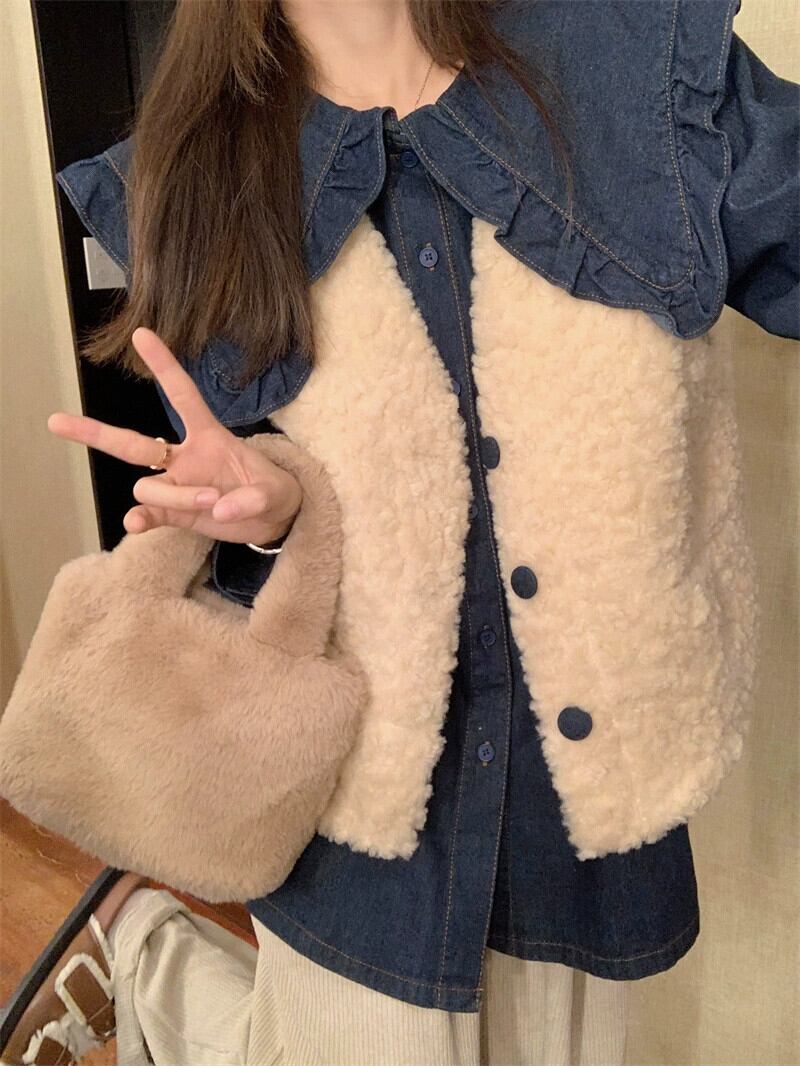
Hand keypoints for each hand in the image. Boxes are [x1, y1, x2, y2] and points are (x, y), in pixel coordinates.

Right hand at [47, 327, 301, 543]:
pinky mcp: (175, 514)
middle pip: (131, 443)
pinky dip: (140, 520)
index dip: (164, 366)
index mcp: (210, 437)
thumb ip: (254, 497)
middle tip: (55, 421)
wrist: (273, 521)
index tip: (142, 334)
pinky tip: (136, 526)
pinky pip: (147, 514)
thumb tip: (220, 509)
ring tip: (213, 502)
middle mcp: (184, 458)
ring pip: (148, 487)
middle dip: (94, 432)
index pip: (183, 396)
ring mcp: (176, 485)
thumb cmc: (274, 492)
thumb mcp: (275, 492)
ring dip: (175, 497)